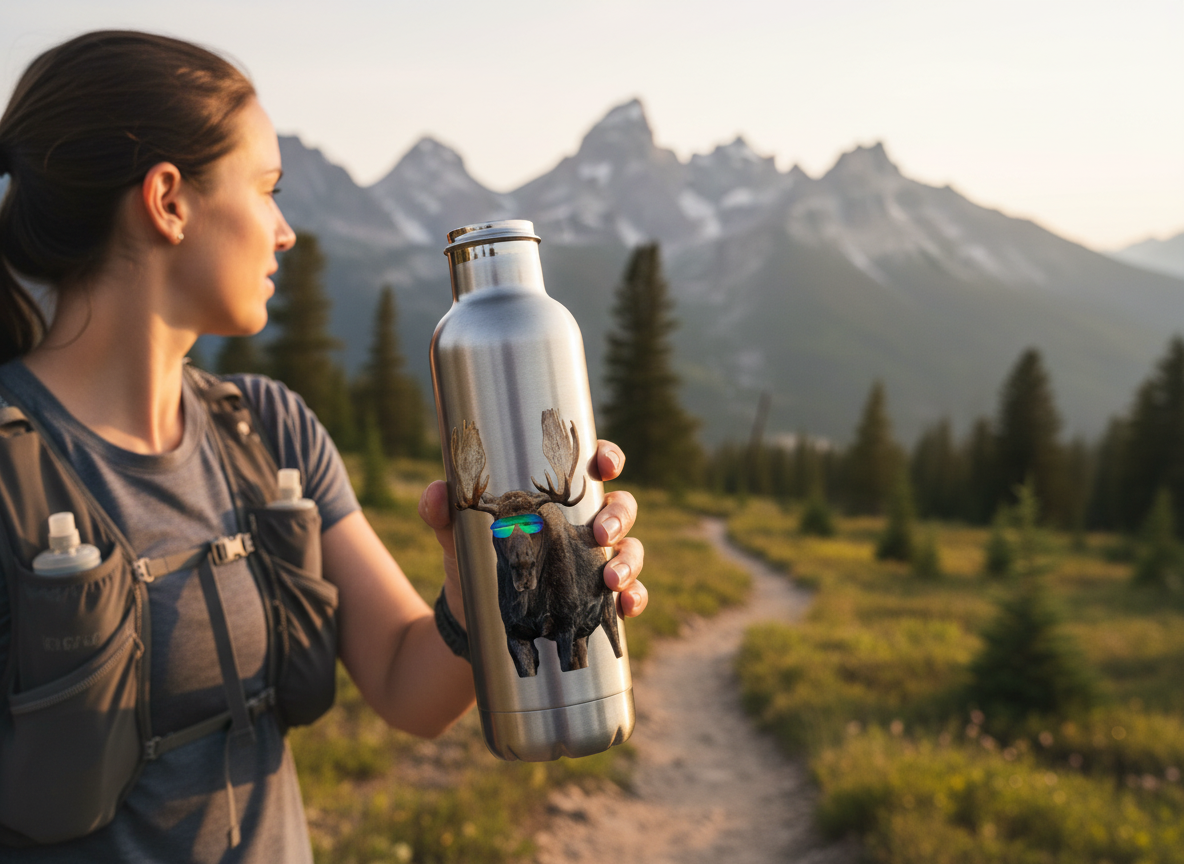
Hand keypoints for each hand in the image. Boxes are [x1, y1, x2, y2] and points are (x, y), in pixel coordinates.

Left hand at [417, 438, 648, 623]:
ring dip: (629, 560)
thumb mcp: (455, 533)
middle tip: (601, 534)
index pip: (593, 466)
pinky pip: (632, 592)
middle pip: (622, 506)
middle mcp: (586, 523)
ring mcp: (597, 559)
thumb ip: (442, 511)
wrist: (471, 616)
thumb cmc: (473, 558)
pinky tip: (624, 606)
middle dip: (620, 516)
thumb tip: (437, 493)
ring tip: (611, 580)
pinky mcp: (599, 596)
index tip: (605, 465)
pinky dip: (635, 597)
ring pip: (632, 548)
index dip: (608, 458)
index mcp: (559, 497)